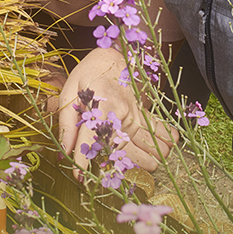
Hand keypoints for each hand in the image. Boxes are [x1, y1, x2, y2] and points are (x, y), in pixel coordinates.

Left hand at [58, 48, 177, 172]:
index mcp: (99, 104)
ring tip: (148, 167)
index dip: (84, 159)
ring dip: (148, 157)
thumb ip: (66, 122)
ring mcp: (135, 113)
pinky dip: (166, 140)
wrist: (114, 55)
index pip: (90, 138)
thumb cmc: (89, 74)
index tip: (80, 177)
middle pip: (124, 146)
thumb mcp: (70, 90)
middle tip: (115, 178)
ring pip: (146, 141)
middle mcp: (121, 112)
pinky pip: (158, 129)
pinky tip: (168, 148)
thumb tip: (63, 151)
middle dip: (122, 166)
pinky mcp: (143, 113)